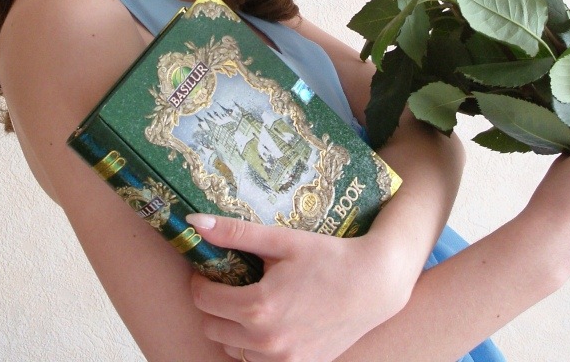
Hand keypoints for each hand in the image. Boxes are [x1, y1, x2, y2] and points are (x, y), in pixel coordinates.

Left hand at [187, 213, 411, 361]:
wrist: (375, 283)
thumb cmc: (330, 257)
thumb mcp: (283, 240)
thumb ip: (236, 232)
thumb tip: (194, 222)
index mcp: (258, 308)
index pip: (203, 299)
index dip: (200, 280)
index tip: (208, 268)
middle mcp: (266, 341)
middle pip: (211, 327)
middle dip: (212, 303)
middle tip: (228, 282)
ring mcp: (283, 361)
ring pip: (231, 349)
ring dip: (231, 327)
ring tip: (249, 300)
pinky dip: (253, 345)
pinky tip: (269, 320)